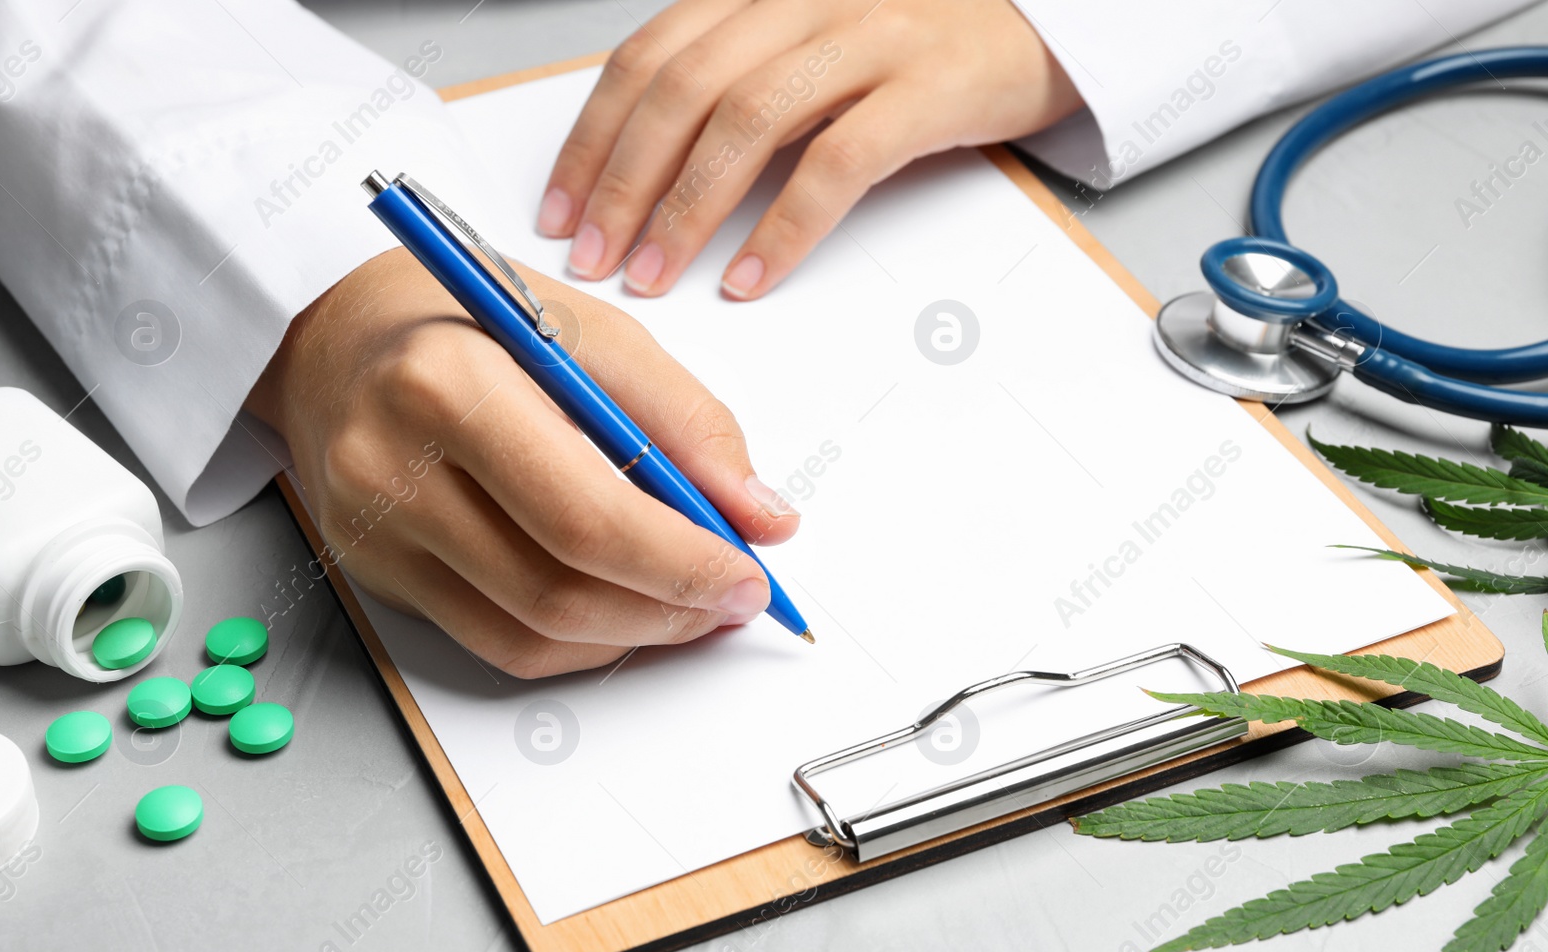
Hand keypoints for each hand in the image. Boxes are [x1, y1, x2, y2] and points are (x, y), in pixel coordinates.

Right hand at [245, 248, 799, 678]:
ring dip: (633, 635)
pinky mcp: (379, 578)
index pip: (585, 516)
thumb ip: (685, 422)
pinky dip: (580, 643)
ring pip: (531, 635)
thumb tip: (761, 516)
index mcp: (448, 386)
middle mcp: (393, 469)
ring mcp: (377, 535)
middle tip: (734, 597)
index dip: (682, 562)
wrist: (335, 336)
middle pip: (558, 591)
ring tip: (690, 605)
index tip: (749, 573)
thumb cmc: (468, 321)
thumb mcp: (590, 332)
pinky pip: (497, 645)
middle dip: (670, 608)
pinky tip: (624, 610)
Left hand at [537, 0, 1079, 299]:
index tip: (560, 208)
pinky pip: (837, 164)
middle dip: (624, 183)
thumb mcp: (807, 43)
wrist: (1041, 20)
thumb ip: (735, 80)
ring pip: (747, 121)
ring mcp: (867, 37)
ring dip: (688, 210)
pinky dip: (784, 228)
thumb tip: (643, 166)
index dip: (594, 137)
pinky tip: (752, 275)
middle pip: (683, 89)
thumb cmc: (913, 43)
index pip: (649, 56)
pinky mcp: (925, 88)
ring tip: (655, 276)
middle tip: (594, 256)